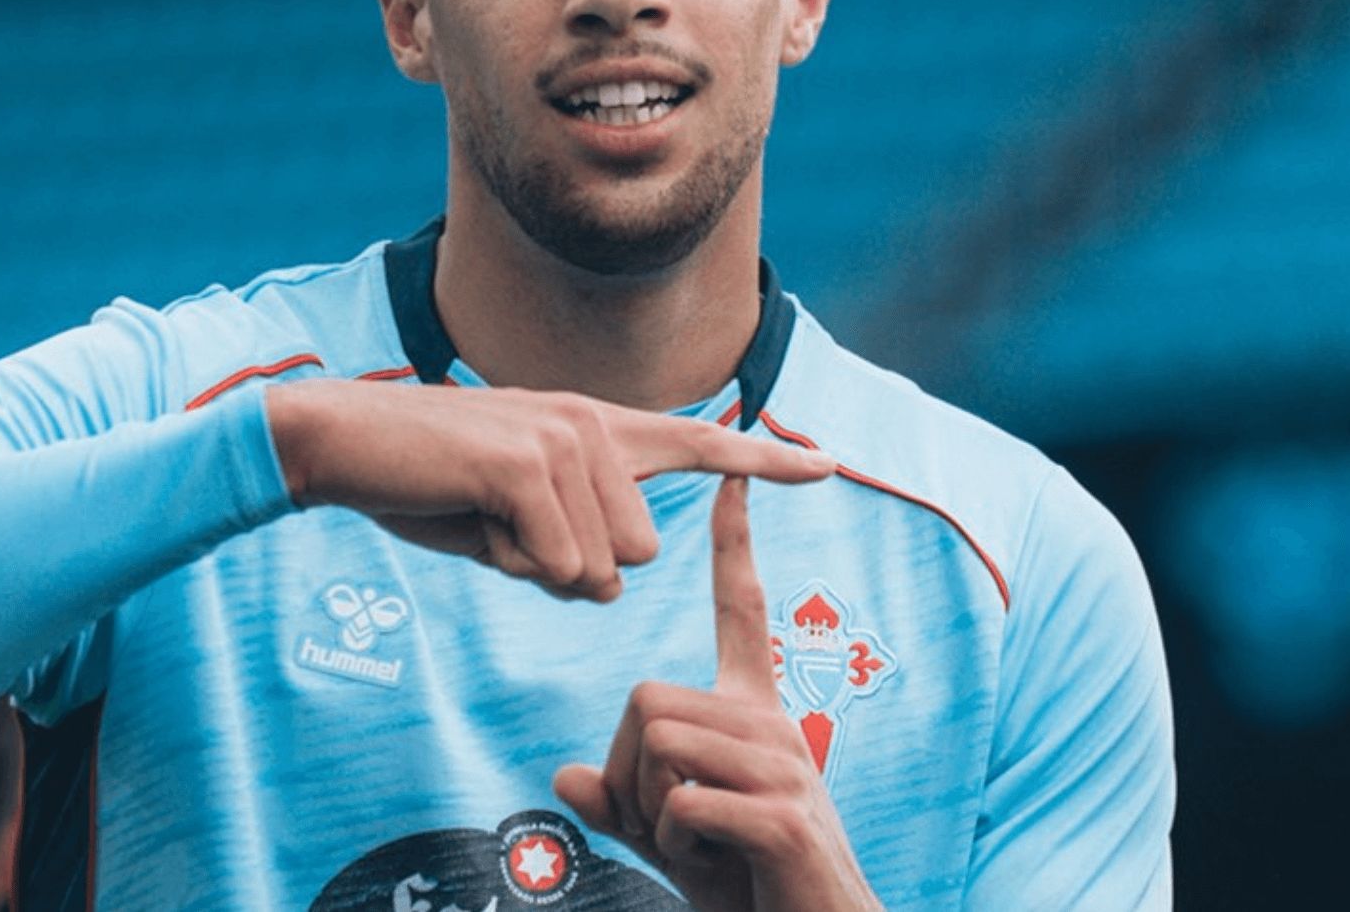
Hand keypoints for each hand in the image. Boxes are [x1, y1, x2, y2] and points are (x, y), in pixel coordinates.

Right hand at [264, 379, 834, 601]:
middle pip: (636, 555)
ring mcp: (563, 438)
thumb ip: (568, 542)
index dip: (764, 460)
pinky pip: (559, 566)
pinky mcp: (529, 465)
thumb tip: (604, 584)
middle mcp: (591, 423)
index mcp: (594, 428)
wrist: (344, 442)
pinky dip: (514, 565)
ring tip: (482, 516)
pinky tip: (473, 519)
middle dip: (568, 570)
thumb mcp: (510, 521)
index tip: (827, 467)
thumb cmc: (425, 484)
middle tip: (501, 529)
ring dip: (535, 568)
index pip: (698, 441)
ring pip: (597, 568)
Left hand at [553, 477, 884, 909]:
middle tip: (674, 824)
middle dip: (630, 772)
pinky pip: (681, 803)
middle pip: (647, 697)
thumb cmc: (746, 883)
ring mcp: (785, 766)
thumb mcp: (669, 837)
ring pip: (659, 744)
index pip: (743, 609)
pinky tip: (718, 862)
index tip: (731, 478)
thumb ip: (620, 803)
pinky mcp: (784, 816)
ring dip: (652, 812)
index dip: (733, 544)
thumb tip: (564, 774)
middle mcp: (774, 723)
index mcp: (754, 712)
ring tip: (703, 843)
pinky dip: (675, 844)